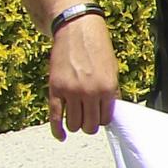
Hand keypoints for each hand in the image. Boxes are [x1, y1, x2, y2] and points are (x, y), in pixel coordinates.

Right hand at [46, 12, 120, 137]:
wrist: (76, 30)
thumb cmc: (97, 49)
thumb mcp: (112, 70)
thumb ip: (111, 92)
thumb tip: (109, 113)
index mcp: (108, 88)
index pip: (106, 118)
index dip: (102, 120)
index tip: (99, 117)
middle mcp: (90, 92)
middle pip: (90, 125)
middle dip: (90, 126)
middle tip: (88, 120)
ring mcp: (71, 91)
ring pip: (74, 124)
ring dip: (76, 126)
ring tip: (77, 120)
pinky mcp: (55, 89)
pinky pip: (55, 116)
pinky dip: (57, 130)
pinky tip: (61, 136)